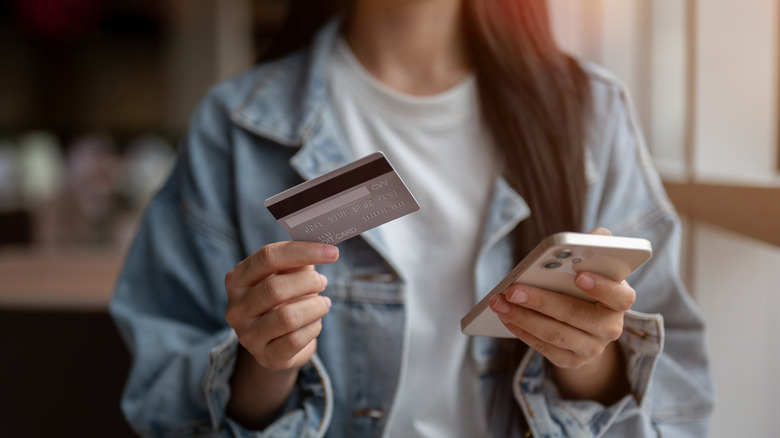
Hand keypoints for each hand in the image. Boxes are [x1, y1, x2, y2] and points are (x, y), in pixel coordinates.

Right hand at [224, 241, 338, 371]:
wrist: (276, 343)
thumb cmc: (284, 300)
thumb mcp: (287, 276)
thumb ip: (299, 260)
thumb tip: (324, 245)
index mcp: (237, 279)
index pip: (267, 257)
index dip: (302, 251)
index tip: (332, 252)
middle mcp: (235, 308)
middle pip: (275, 288)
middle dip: (308, 282)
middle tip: (323, 282)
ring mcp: (247, 335)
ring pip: (287, 317)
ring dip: (315, 307)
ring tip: (323, 303)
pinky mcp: (265, 357)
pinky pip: (295, 340)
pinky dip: (313, 328)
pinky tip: (316, 323)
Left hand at [489, 228, 635, 369]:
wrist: (586, 326)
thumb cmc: (586, 285)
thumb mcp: (594, 265)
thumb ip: (595, 247)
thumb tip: (593, 236)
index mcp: (620, 300)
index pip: (621, 296)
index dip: (602, 287)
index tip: (579, 275)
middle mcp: (611, 328)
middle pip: (577, 316)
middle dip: (542, 301)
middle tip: (513, 290)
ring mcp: (592, 348)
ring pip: (555, 334)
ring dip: (523, 317)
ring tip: (499, 303)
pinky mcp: (571, 361)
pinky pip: (544, 347)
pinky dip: (522, 330)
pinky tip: (504, 316)